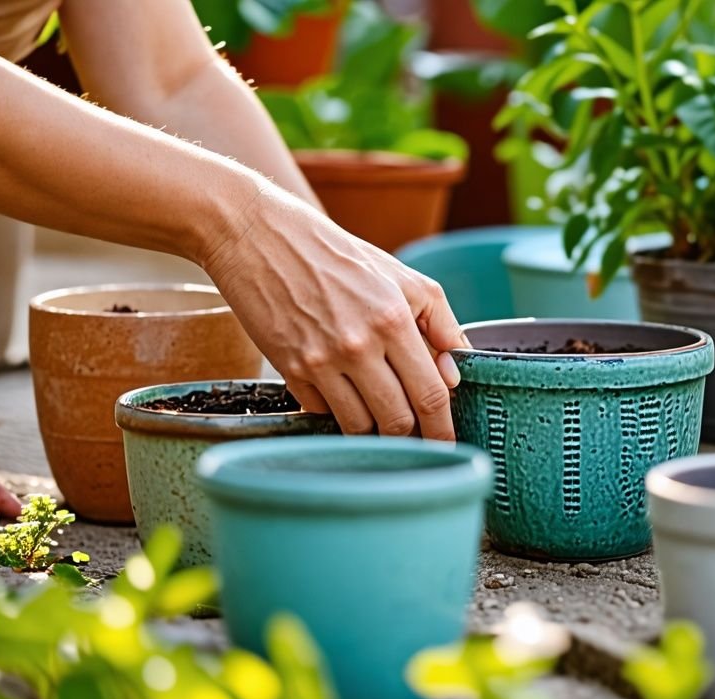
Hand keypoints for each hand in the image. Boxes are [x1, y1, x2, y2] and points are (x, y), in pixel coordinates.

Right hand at [203, 187, 465, 439]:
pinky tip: (341, 390)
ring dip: (374, 431)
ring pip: (359, 427)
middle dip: (412, 437)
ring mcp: (319, 361)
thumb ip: (441, 323)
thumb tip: (456, 373)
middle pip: (397, 421)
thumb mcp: (402, 277)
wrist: (258, 237)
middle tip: (418, 440)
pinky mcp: (288, 370)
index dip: (443, 429)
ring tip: (380, 416)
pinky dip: (337, 411)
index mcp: (393, 319)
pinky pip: (323, 412)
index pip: (430, 394)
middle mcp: (358, 345)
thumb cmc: (336, 256)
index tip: (448, 444)